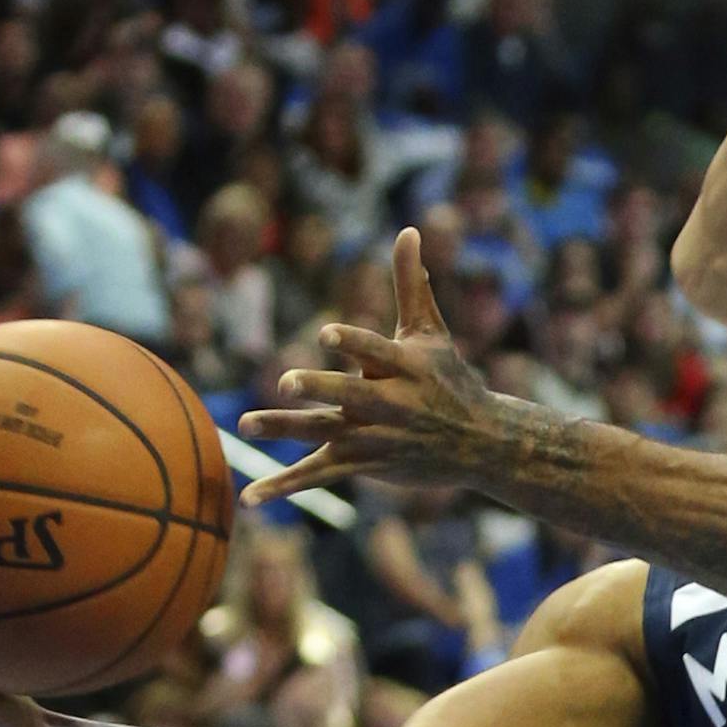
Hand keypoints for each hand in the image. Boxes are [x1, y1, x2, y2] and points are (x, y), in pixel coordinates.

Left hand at [238, 230, 492, 501]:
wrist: (479, 442)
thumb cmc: (450, 378)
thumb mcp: (432, 331)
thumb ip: (412, 283)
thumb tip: (408, 229)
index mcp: (405, 367)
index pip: (376, 352)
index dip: (353, 344)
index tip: (326, 333)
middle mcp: (389, 403)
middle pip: (350, 396)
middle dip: (321, 390)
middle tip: (288, 381)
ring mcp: (374, 436)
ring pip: (324, 433)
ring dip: (286, 429)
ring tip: (247, 423)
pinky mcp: (362, 464)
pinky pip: (317, 476)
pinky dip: (283, 486)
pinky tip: (249, 497)